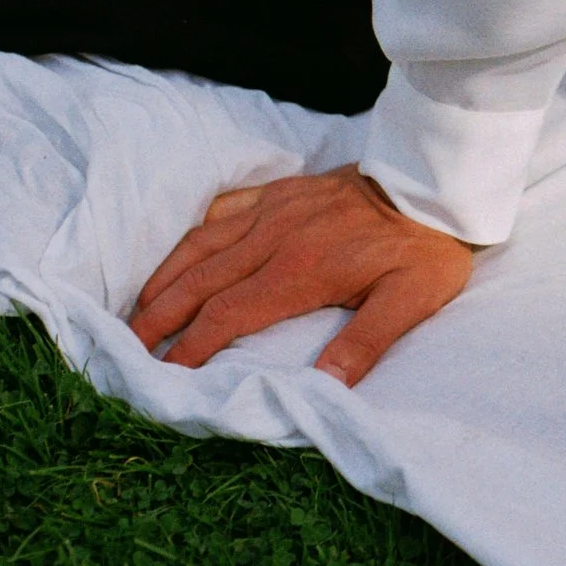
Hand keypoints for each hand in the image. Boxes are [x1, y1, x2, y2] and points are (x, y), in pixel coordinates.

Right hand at [128, 165, 473, 386]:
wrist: (438, 176)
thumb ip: (365, 343)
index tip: (165, 374)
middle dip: (159, 317)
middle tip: (128, 347)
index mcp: (300, 271)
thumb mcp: (411, 299)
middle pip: (200, 281)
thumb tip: (324, 389)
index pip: (227, 315)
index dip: (192, 347)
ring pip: (202, 244)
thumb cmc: (429, 244)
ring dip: (165, 276)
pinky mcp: (285, 189)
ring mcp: (276, 208)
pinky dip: (196, 232)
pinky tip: (183, 249)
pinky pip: (225, 207)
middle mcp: (275, 237)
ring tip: (140, 307)